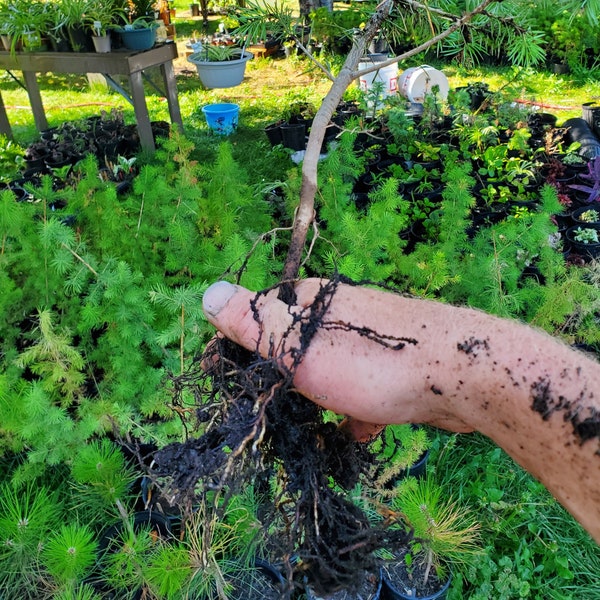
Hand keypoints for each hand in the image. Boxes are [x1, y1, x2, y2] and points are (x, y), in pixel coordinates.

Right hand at [202, 279, 473, 438]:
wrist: (462, 376)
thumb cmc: (371, 361)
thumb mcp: (300, 346)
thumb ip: (254, 323)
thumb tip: (207, 292)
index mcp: (311, 302)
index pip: (260, 318)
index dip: (249, 352)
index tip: (248, 384)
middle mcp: (339, 312)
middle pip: (295, 350)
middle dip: (292, 383)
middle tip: (292, 410)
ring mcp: (369, 336)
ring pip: (329, 373)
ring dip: (326, 401)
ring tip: (327, 425)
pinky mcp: (394, 362)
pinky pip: (363, 388)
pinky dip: (359, 410)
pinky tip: (363, 428)